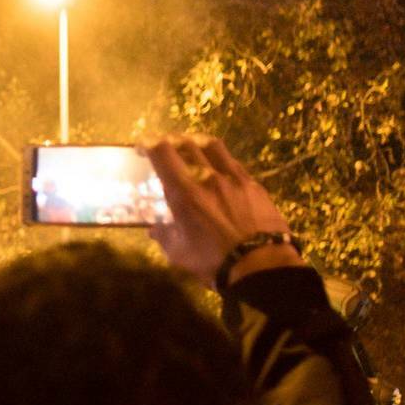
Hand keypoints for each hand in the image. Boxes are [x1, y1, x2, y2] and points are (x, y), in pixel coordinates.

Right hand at [141, 135, 303, 284]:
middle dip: (172, 140)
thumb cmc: (214, 260)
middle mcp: (207, 176)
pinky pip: (232, 162)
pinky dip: (220, 159)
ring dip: (197, 142)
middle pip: (187, 143)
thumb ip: (164, 236)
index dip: (150, 144)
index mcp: (184, 192)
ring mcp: (233, 177)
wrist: (261, 263)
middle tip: (165, 146)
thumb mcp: (179, 253)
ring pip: (213, 146)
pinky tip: (218, 169)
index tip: (143, 146)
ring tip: (192, 146)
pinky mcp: (253, 184)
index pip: (163, 154)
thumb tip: (155, 228)